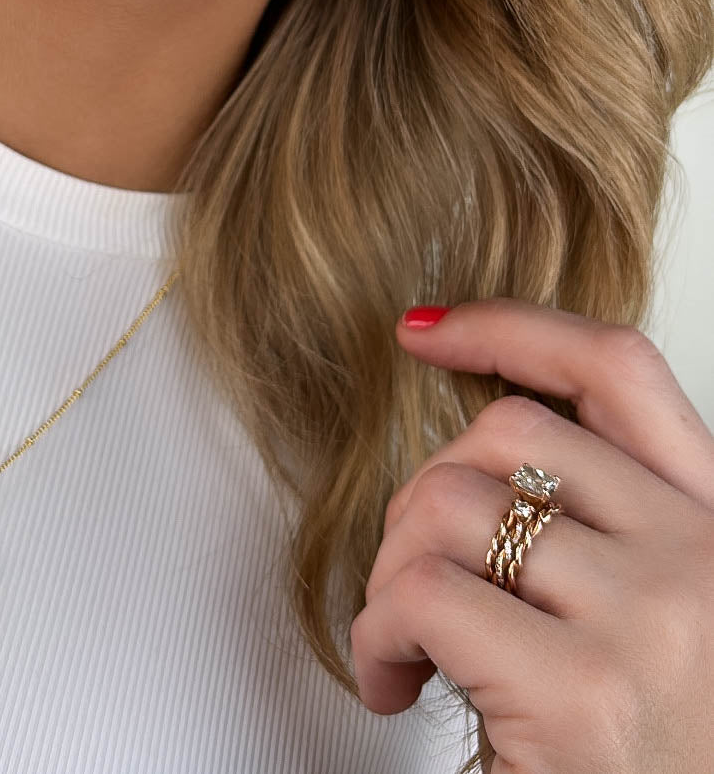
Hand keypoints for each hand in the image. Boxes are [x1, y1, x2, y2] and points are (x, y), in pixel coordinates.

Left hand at [350, 298, 713, 773]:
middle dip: (425, 491)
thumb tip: (469, 454)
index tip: (426, 332)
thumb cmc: (648, 754)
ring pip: (448, 503)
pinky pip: (420, 595)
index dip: (512, 327)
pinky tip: (394, 681)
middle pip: (505, 432)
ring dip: (392, 570)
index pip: (618, 369)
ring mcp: (651, 622)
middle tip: (416, 575)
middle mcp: (702, 562)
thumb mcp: (652, 617)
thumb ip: (597, 526)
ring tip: (406, 640)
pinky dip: (376, 634)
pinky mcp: (585, 694)